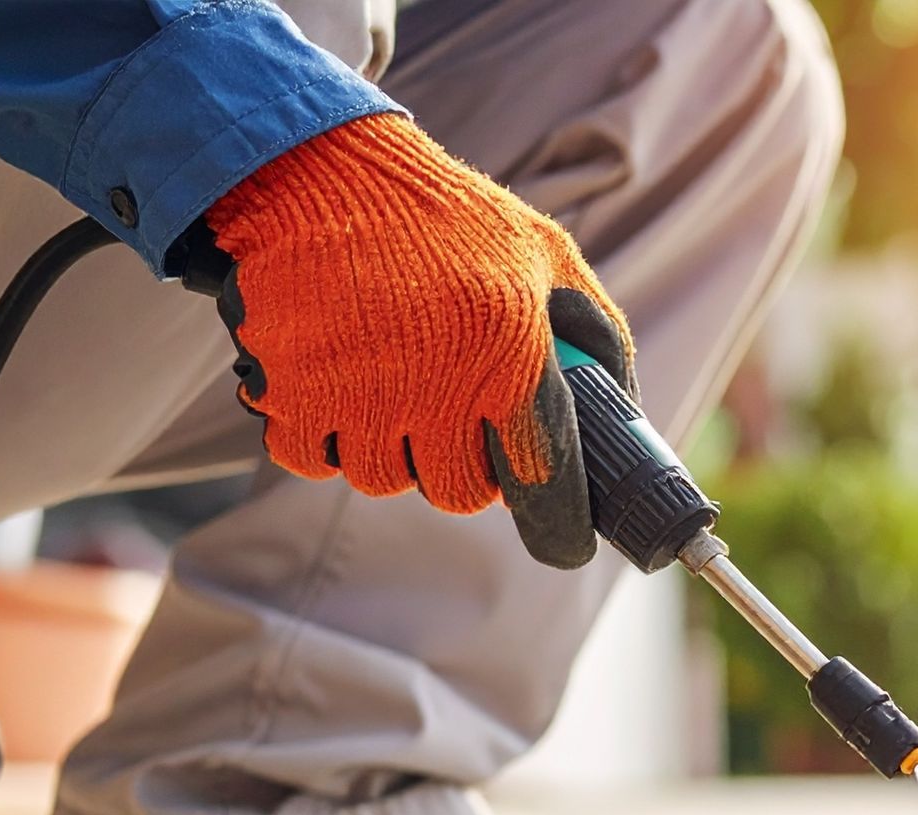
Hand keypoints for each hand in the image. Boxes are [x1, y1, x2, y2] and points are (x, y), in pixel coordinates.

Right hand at [203, 112, 632, 567]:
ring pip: (384, 479)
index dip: (560, 525)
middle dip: (462, 468)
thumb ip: (599, 334)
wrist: (318, 168)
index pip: (543, 480)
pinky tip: (339, 386)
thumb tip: (626, 411)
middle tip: (457, 422)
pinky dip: (326, 435)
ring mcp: (357, 393)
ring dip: (392, 449)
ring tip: (393, 385)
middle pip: (456, 493)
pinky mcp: (291, 391)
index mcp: (508, 353)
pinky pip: (315, 459)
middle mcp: (434, 383)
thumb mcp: (546, 253)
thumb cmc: (445, 215)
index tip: (567, 542)